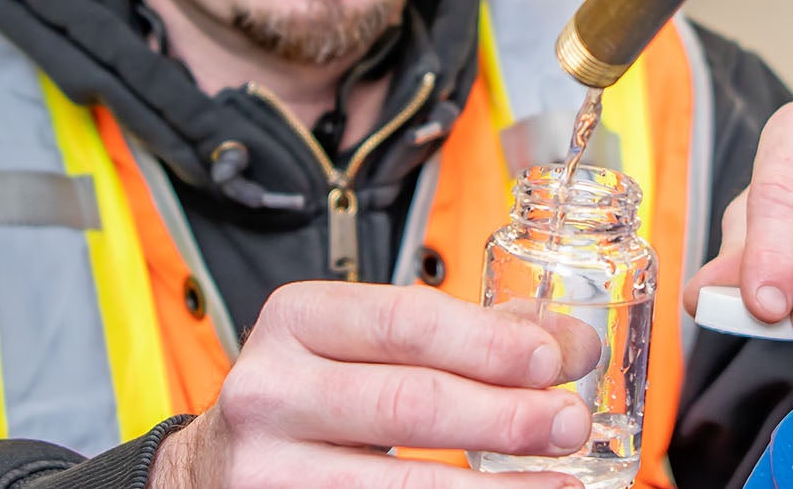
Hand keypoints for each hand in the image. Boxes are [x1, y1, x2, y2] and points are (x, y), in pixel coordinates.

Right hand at [150, 282, 601, 488]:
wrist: (220, 469)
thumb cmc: (313, 398)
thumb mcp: (366, 347)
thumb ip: (467, 337)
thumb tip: (572, 346)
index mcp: (296, 320)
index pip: (403, 322)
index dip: (486, 342)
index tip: (552, 361)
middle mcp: (269, 391)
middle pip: (407, 403)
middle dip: (503, 416)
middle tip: (568, 423)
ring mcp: (267, 470)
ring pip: (398, 486)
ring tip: (559, 483)